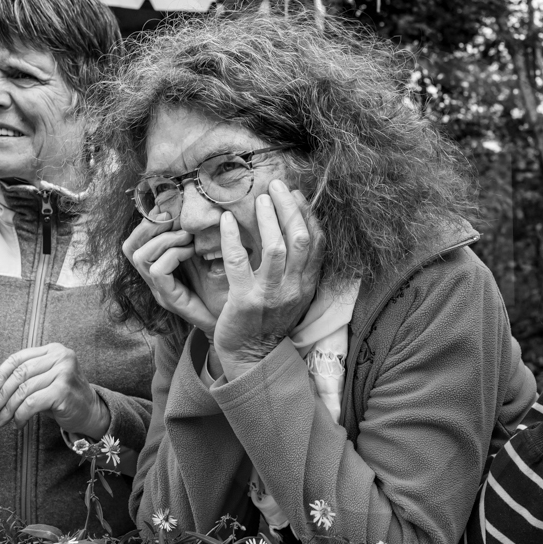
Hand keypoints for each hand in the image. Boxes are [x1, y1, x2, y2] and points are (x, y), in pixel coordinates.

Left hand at [0, 343, 109, 436]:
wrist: (91, 412)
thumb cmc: (63, 397)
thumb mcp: (44, 381)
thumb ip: (24, 378)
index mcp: (53, 350)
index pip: (18, 359)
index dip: (0, 375)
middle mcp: (61, 357)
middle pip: (19, 374)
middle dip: (1, 395)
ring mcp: (64, 372)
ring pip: (24, 390)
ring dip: (8, 408)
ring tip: (0, 420)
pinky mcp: (63, 390)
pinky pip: (31, 403)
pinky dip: (20, 415)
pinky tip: (18, 423)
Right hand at [122, 213, 217, 335]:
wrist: (228, 322)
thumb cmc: (219, 292)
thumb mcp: (205, 259)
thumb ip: (193, 240)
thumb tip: (191, 213)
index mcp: (157, 269)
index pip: (134, 243)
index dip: (144, 224)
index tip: (164, 209)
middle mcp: (153, 280)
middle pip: (130, 249)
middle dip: (149, 227)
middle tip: (172, 218)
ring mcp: (159, 291)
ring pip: (141, 257)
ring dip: (164, 240)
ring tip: (186, 236)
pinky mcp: (170, 299)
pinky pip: (159, 271)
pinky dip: (173, 255)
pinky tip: (190, 251)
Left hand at [213, 180, 321, 378]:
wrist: (253, 358)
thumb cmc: (269, 321)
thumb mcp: (293, 294)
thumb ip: (296, 267)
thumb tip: (293, 227)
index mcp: (307, 285)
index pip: (316, 242)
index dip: (307, 213)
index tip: (295, 193)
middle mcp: (293, 288)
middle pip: (299, 238)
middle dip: (289, 207)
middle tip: (276, 185)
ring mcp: (270, 295)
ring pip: (275, 247)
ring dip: (267, 218)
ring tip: (260, 198)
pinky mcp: (244, 301)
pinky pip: (238, 262)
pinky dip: (232, 238)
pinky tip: (226, 220)